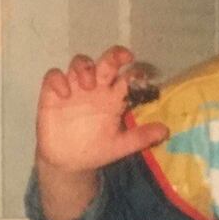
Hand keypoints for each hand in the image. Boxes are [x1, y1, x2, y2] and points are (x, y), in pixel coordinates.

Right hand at [35, 45, 168, 173]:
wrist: (68, 163)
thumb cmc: (95, 150)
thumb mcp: (119, 146)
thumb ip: (140, 137)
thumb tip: (165, 131)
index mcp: (113, 97)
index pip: (126, 76)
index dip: (134, 71)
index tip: (140, 75)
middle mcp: (96, 88)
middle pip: (105, 62)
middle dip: (113, 56)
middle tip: (121, 58)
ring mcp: (74, 88)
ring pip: (80, 62)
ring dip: (85, 67)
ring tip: (88, 84)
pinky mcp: (52, 93)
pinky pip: (53, 77)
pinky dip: (58, 80)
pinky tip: (64, 94)